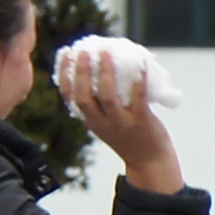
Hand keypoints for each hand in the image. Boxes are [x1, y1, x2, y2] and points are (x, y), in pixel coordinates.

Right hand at [55, 44, 183, 198]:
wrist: (149, 162)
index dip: (65, 74)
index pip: (69, 97)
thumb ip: (99, 104)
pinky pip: (139, 97)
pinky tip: (141, 63)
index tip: (66, 54)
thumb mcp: (106, 123)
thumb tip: (100, 67)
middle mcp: (102, 122)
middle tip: (84, 51)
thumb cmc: (128, 137)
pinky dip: (140, 79)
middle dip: (81, 73)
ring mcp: (121, 122)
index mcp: (90, 120)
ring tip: (106, 54)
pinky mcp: (141, 121)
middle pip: (84, 96)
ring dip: (105, 73)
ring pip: (108, 97)